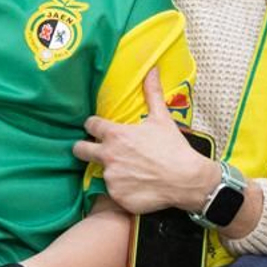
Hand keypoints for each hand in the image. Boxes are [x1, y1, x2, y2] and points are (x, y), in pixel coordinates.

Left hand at [72, 68, 216, 214]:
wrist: (186, 179)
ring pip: (100, 172)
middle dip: (83, 148)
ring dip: (111, 171)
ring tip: (130, 172)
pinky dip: (122, 190)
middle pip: (80, 150)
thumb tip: (152, 70)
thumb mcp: (162, 118)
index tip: (98, 128)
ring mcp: (111, 178)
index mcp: (115, 135)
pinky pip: (114, 192)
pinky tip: (137, 186)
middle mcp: (108, 156)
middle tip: (93, 150)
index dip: (93, 126)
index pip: (90, 125)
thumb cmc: (173, 147)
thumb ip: (152, 94)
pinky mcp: (117, 196)